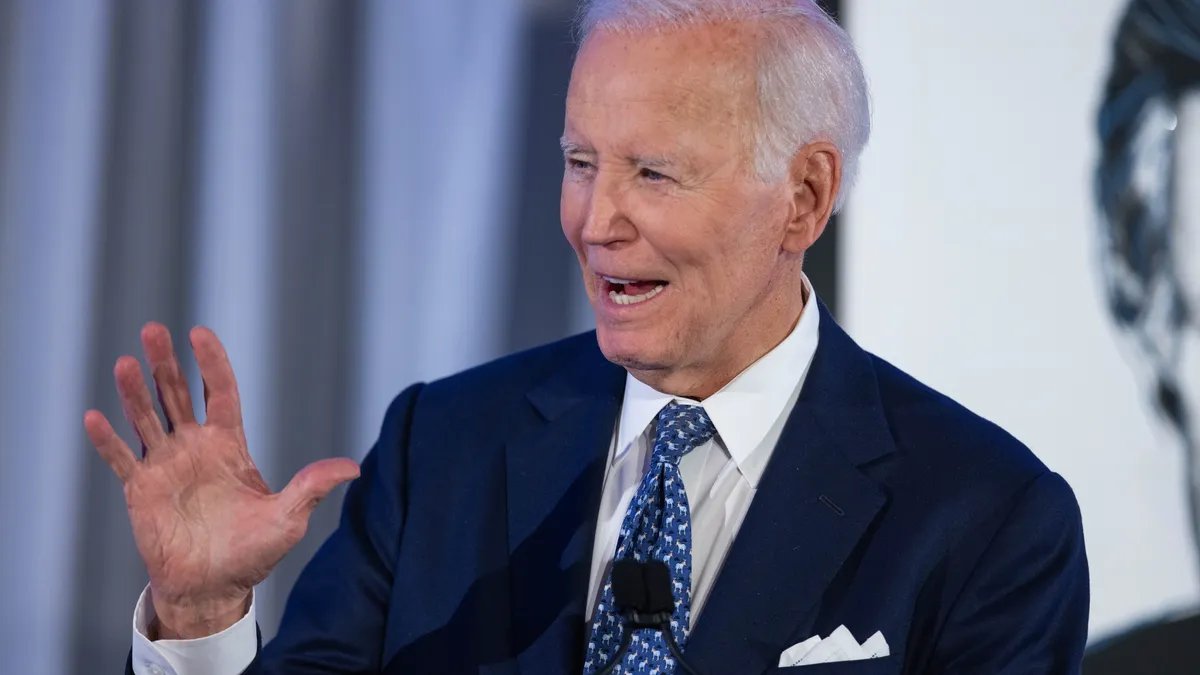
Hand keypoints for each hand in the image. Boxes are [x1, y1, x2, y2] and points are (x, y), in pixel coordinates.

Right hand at [84, 323, 359, 638]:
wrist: (214, 588)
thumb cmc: (253, 553)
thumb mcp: (288, 518)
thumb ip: (312, 487)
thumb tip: (354, 468)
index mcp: (229, 445)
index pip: (220, 393)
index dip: (211, 364)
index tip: (199, 333)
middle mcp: (194, 448)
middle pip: (177, 395)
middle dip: (166, 364)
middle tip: (153, 330)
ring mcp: (165, 466)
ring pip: (146, 419)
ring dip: (134, 392)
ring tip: (124, 363)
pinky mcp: (140, 491)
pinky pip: (120, 460)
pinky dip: (107, 441)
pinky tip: (94, 417)